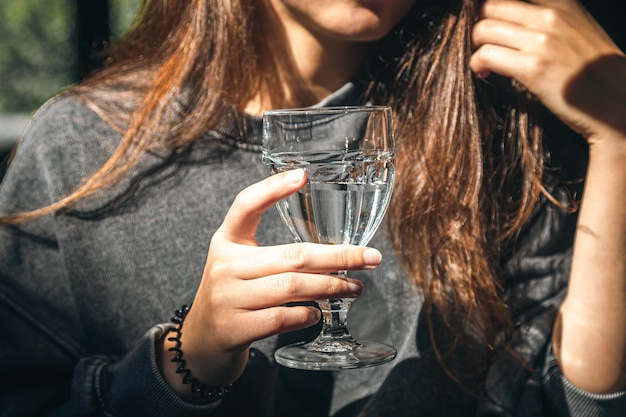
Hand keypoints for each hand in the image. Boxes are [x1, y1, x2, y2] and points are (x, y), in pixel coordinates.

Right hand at [159, 169, 380, 398]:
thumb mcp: (240, 265)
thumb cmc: (233, 296)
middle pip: (291, 255)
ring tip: (355, 288)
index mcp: (226, 242)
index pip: (245, 206)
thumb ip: (273, 255)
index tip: (303, 176)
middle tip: (370, 258)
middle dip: (338, 256)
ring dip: (331, 287)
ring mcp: (227, 298)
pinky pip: (281, 317)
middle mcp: (224, 266)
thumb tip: (334, 253)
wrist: (201, 342)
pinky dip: (307, 315)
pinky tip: (319, 313)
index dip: (272, 189)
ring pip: (291, 287)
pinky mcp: (234, 328)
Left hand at [470, 0, 625, 144]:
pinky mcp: (533, 67)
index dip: (488, 10)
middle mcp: (551, 15)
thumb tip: (510, 22)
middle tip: (479, 45)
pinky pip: (485, 55)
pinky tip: (483, 74)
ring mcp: (542, 40)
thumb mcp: (576, 30)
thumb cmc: (594, 74)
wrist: (617, 104)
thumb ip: (547, 20)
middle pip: (490, 6)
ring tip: (482, 62)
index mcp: (561, 3)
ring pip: (483, 29)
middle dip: (478, 27)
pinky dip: (476, 64)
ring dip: (474, 47)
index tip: (486, 27)